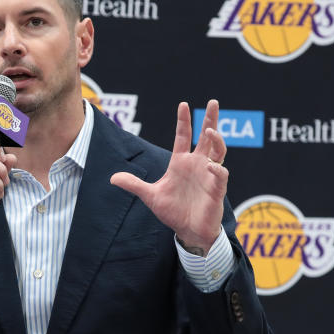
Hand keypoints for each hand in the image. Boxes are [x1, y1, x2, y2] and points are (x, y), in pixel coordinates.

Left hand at [110, 100, 227, 254]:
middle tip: (212, 102)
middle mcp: (197, 165)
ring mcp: (209, 175)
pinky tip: (210, 165)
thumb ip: (134, 185)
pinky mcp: (217, 189)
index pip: (183, 136)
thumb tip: (112, 178)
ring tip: (210, 131)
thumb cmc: (173, 211)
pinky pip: (220, 175)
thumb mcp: (150, 196)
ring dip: (216, 140)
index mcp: (181, 162)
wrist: (188, 231)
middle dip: (210, 119)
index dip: (183, 121)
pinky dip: (217, 169)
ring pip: (218, 151)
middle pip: (206, 137)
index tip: (182, 104)